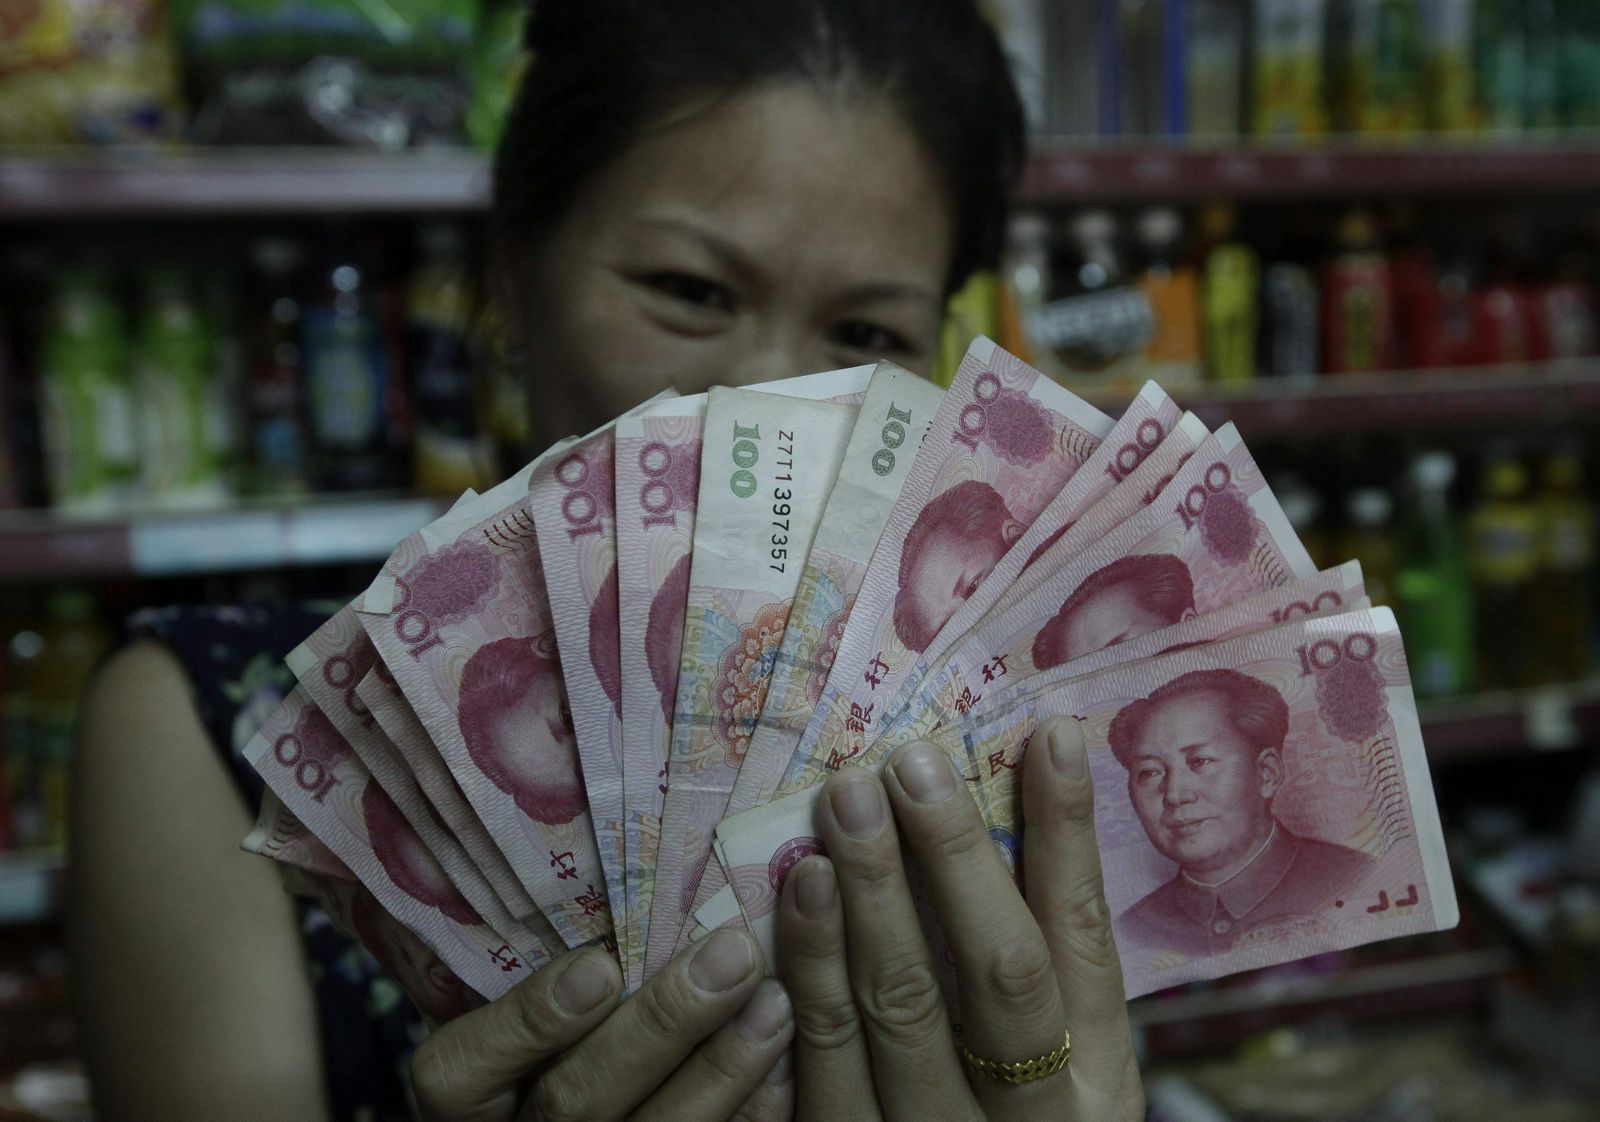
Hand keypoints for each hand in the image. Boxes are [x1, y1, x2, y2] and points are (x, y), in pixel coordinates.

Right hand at [412, 927, 793, 1120]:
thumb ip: (481, 952)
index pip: (464, 1066)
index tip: (598, 968)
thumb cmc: (518, 1044)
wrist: (574, 1113)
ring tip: (775, 1000)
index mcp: (463, 1093)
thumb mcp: (482, 1008)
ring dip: (721, 1068)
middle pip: (576, 1101)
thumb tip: (462, 840)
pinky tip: (786, 1066)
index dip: (530, 1020)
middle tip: (731, 956)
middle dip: (660, 1027)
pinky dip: (750, 1112)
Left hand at [776, 716, 1142, 1121]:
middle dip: (951, 859)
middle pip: (994, 977)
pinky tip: (791, 902)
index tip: (1046, 734)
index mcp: (1095, 1085)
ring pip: (896, 1015)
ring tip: (841, 808)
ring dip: (864, 900)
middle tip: (906, 763)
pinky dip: (804, 979)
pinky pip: (815, 1074)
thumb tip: (1028, 807)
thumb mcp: (1068, 1068)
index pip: (1083, 941)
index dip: (1068, 837)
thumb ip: (1049, 965)